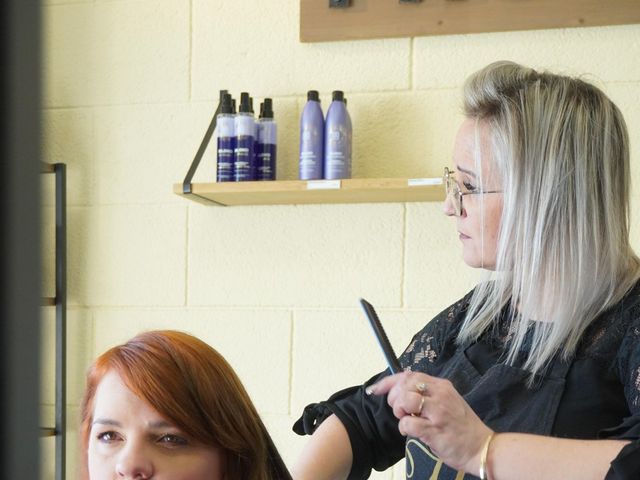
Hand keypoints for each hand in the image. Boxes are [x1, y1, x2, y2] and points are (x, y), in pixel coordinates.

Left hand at [367, 371, 492, 475]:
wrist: (482, 448)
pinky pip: (407, 424)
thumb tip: (402, 386)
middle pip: (404, 385)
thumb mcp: (447, 401)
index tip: (376, 389)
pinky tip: (412, 432)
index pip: (409, 375)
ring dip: (399, 411)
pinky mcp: (434, 430)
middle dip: (394, 398)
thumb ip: (427, 393)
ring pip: (405, 401)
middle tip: (400, 411)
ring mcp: (438, 412)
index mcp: (442, 386)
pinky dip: (404, 428)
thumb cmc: (462, 427)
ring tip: (407, 419)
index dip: (389, 381)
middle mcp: (440, 395)